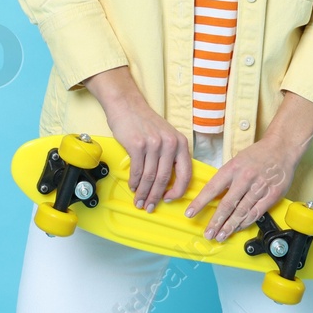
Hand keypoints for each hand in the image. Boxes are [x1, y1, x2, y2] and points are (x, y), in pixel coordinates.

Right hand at [82, 65, 190, 212]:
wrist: (127, 105)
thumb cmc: (145, 123)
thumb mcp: (166, 137)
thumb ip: (170, 156)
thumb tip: (167, 184)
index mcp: (180, 143)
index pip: (185, 174)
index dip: (178, 192)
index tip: (169, 199)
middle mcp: (170, 143)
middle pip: (164, 179)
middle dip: (156, 197)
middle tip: (149, 207)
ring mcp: (154, 144)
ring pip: (150, 178)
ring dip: (143, 193)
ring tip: (139, 201)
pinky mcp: (138, 145)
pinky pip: (137, 170)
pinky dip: (134, 182)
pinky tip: (132, 187)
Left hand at [183, 91, 312, 242]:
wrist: (282, 148)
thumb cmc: (258, 154)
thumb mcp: (237, 160)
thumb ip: (227, 178)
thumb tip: (214, 196)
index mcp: (233, 168)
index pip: (212, 188)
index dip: (200, 202)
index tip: (190, 213)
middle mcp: (245, 178)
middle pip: (227, 204)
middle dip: (216, 222)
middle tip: (208, 233)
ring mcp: (259, 187)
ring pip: (241, 212)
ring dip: (230, 226)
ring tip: (221, 235)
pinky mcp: (271, 195)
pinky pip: (256, 213)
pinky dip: (245, 222)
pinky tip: (237, 228)